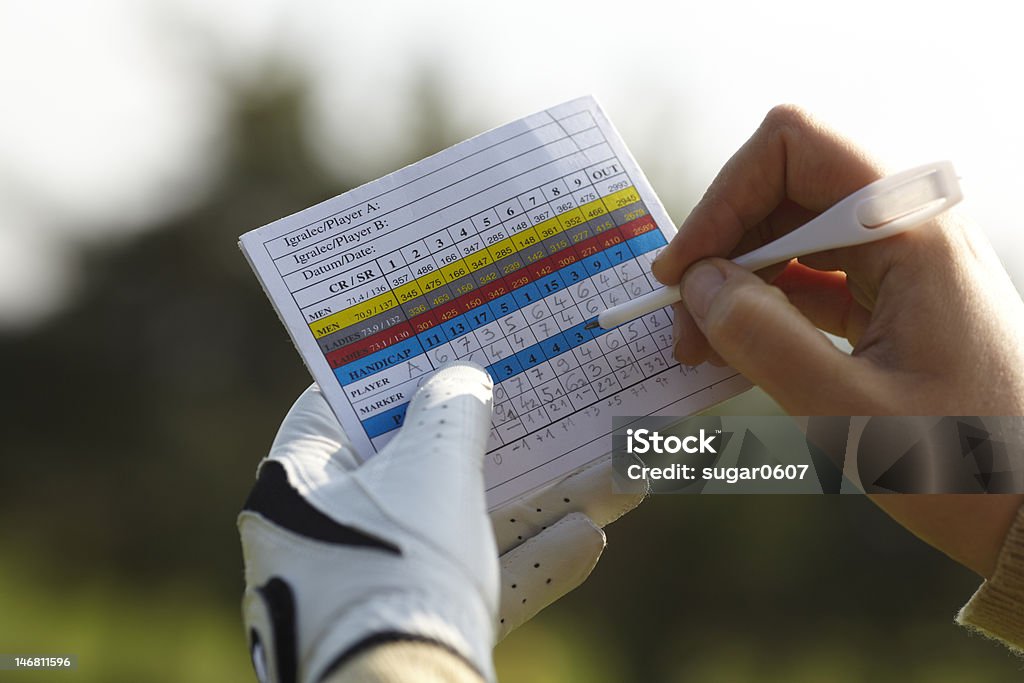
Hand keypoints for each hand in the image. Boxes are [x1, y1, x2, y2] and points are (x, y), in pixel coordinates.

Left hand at [238, 362, 644, 682]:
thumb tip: (463, 379)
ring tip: (602, 473)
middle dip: (490, 441)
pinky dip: (527, 561)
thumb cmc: (400, 567)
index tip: (433, 348)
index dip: (386, 373)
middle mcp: (326, 537)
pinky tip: (590, 538)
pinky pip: (472, 582)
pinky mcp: (411, 629)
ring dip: (534, 504)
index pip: (335, 407)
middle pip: (417, 469)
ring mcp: (370, 589)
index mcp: (298, 486)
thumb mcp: (433, 470)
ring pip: (461, 527)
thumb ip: (452, 412)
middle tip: (526, 399)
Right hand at [651, 105, 1023, 575]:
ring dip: (737, 277)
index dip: (723, 198)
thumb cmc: (966, 461)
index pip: (794, 147)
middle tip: (682, 320)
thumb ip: (764, 339)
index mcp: (911, 229)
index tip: (685, 271)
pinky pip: (810, 270)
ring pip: (790, 229)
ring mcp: (901, 255)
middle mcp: (907, 223)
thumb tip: (698, 286)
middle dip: (722, 246)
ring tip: (703, 343)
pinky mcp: (891, 290)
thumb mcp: (848, 409)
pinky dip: (765, 300)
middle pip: (783, 186)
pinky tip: (738, 345)